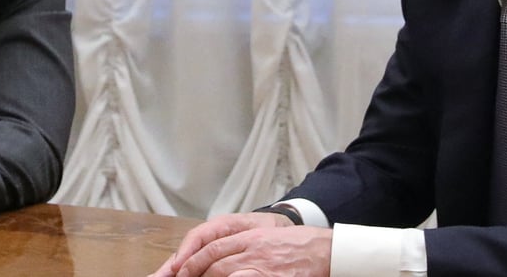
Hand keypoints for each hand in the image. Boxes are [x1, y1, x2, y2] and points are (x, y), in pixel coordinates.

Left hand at [150, 212, 330, 276]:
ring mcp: (261, 264)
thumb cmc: (302, 247)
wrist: (328, 251)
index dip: (192, 259)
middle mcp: (252, 247)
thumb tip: (223, 263)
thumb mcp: (271, 239)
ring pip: (222, 272)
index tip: (178, 270)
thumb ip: (248, 247)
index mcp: (251, 235)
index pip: (212, 245)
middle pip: (213, 260)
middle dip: (192, 272)